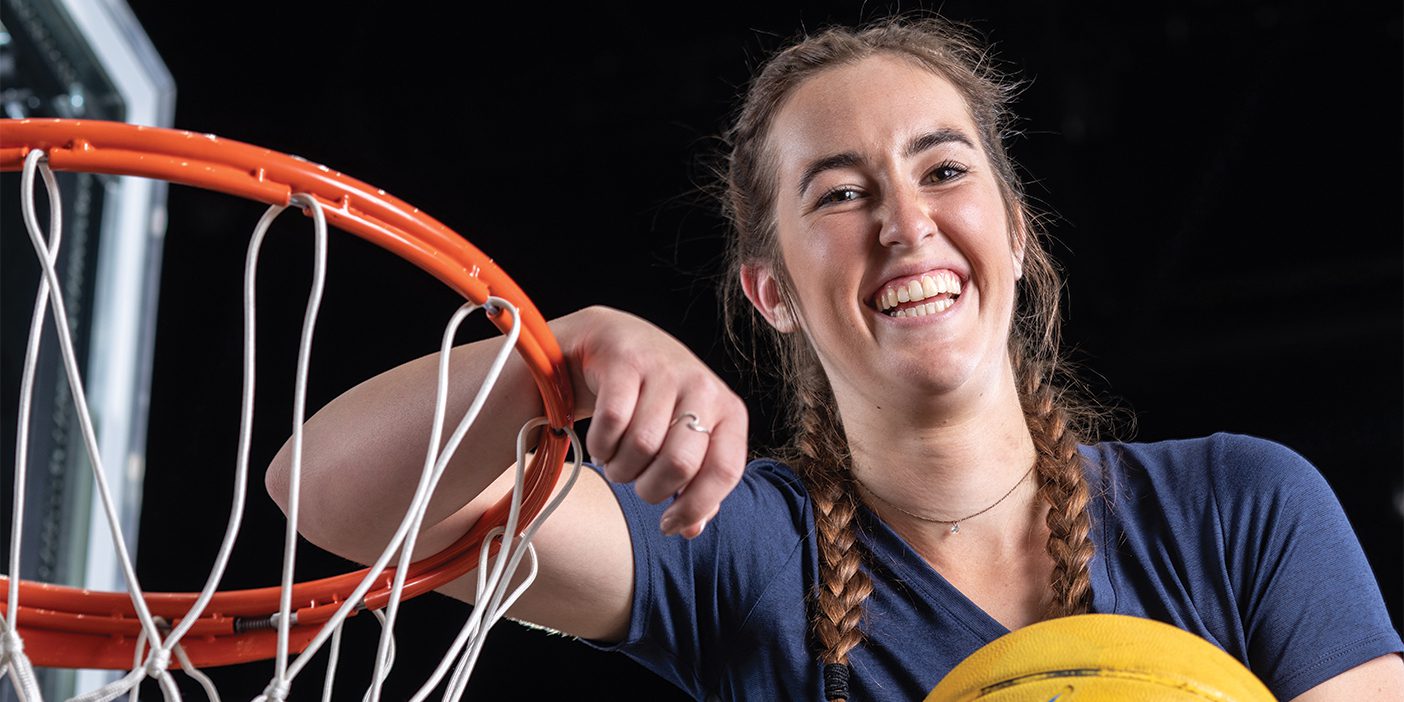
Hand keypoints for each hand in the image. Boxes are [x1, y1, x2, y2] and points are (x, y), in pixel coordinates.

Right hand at [556, 306, 747, 538]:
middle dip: (649, 489)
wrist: (611, 340)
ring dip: (620, 469)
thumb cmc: (653, 401)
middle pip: (680, 464)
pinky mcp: (626, 361)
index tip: (668, 525)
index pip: (725, 471)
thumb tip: (691, 528)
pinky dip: (600, 445)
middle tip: (635, 481)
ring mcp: (664, 370)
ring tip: (616, 462)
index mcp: (728, 410)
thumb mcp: (683, 439)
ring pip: (642, 446)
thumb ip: (694, 484)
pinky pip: (612, 420)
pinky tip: (600, 445)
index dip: (695, 507)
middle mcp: (703, 387)